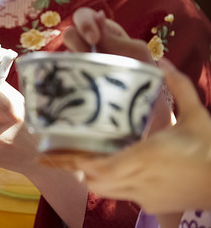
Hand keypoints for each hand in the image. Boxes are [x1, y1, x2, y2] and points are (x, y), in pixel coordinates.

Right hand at [63, 7, 172, 132]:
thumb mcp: (137, 58)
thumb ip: (117, 39)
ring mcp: (76, 68)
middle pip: (69, 34)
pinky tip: (64, 88)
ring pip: (59, 55)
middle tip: (88, 54)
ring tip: (83, 76)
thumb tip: (98, 14)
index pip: (84, 18)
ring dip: (68, 61)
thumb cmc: (145, 84)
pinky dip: (54, 79)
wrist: (146, 123)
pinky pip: (52, 78)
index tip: (94, 37)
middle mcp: (86, 49)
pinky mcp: (67, 87)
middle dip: (75, 40)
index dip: (85, 22)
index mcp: (103, 35)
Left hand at [74, 58, 210, 213]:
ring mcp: (145, 196)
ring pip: (106, 192)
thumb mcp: (198, 115)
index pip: (101, 167)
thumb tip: (163, 62)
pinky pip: (123, 197)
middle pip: (95, 182)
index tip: (69, 150)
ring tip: (93, 160)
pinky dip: (115, 186)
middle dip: (82, 169)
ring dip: (96, 178)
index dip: (81, 162)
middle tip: (77, 151)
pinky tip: (120, 171)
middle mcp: (139, 179)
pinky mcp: (153, 206)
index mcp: (145, 156)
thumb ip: (180, 87)